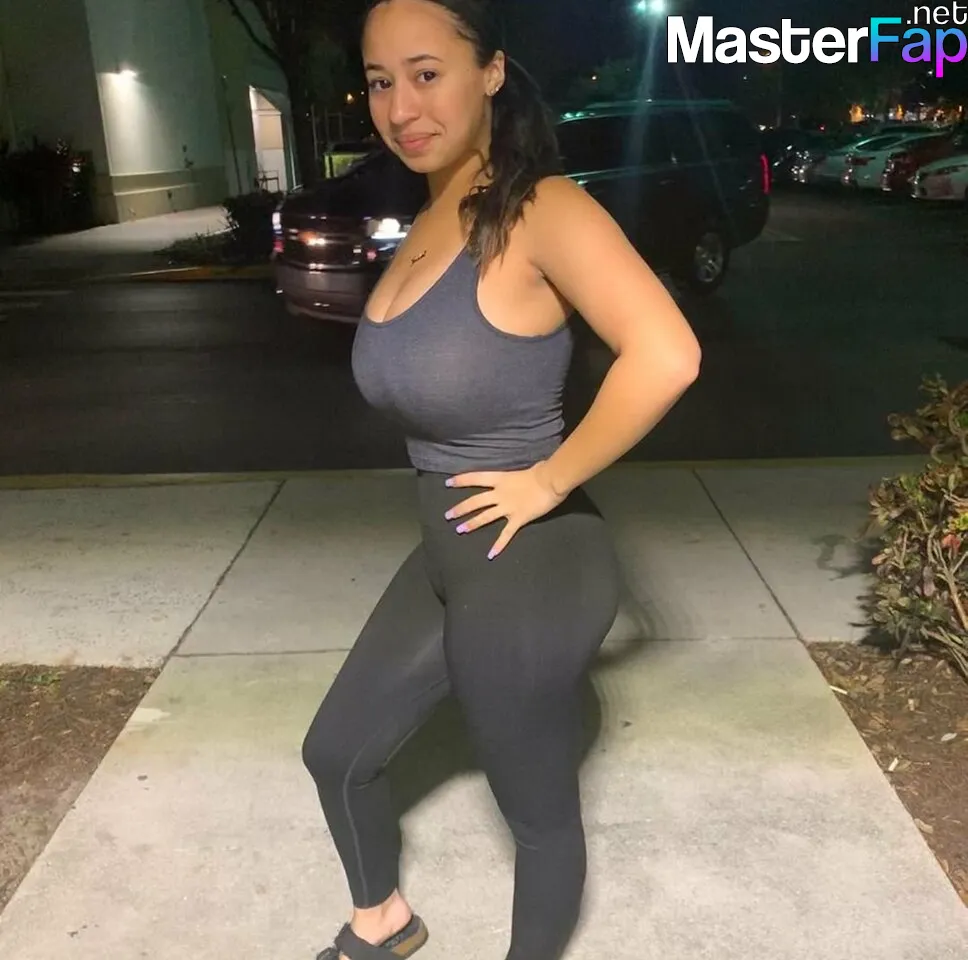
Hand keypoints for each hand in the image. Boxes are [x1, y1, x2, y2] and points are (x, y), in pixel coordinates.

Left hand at [444, 462, 566, 559]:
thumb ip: (519, 476)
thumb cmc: (542, 472)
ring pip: (485, 517)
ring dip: (471, 524)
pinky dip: (498, 545)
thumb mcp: (526, 469)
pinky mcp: (518, 519)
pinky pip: (506, 534)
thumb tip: (527, 472)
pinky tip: (491, 555)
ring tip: (460, 530)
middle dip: (460, 509)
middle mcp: (500, 494)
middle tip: (448, 516)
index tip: (448, 483)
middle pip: (475, 502)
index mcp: (500, 479)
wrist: (551, 481)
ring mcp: (507, 508)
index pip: (475, 478)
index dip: (461, 481)